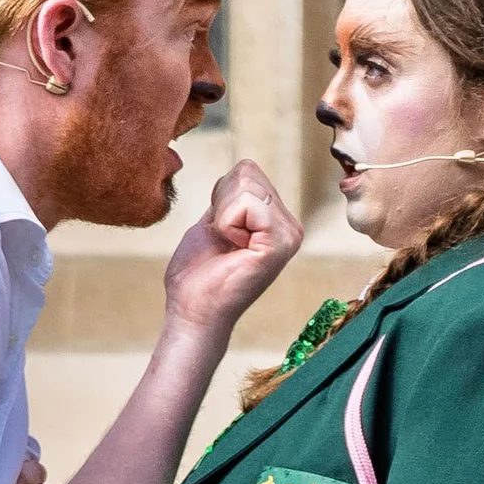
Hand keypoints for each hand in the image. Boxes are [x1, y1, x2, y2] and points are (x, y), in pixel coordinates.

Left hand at [160, 161, 301, 340]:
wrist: (193, 312)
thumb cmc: (198, 275)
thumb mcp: (215, 223)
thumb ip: (232, 200)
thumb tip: (240, 173)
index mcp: (276, 221)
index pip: (246, 171)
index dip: (220, 196)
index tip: (220, 233)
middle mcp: (290, 227)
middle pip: (247, 172)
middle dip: (221, 203)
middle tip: (222, 241)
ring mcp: (289, 235)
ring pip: (245, 185)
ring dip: (223, 215)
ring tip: (228, 246)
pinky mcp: (280, 243)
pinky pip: (247, 202)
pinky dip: (227, 222)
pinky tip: (233, 248)